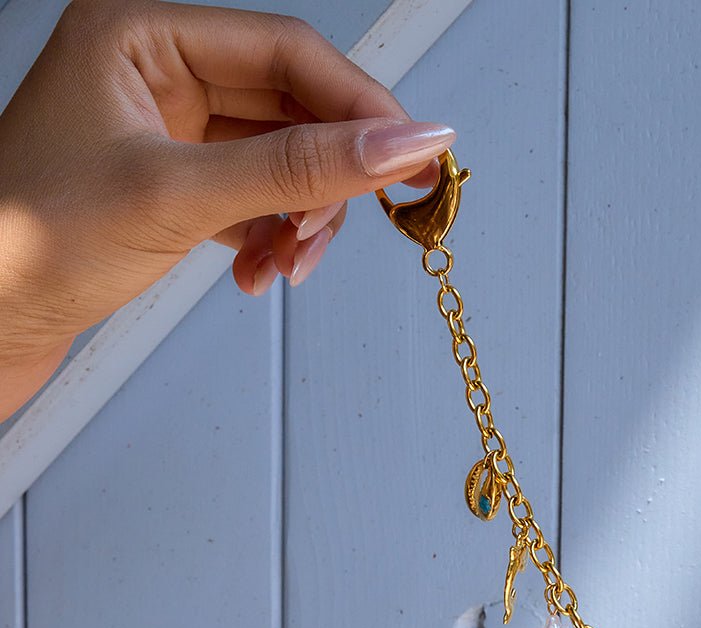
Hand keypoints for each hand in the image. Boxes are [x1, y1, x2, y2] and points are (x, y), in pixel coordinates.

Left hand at [0, 0, 454, 417]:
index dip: (360, 106)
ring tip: (289, 264)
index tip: (417, 155)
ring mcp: (171, 131)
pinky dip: (274, 239)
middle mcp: (160, 74)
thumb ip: (297, 168)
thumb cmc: (33, 241)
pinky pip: (259, 199)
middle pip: (292, 109)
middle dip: (325, 178)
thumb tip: (398, 144)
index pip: (287, 52)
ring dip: (302, 219)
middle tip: (350, 224)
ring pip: (283, 161)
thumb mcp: (180, 197)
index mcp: (143, 35)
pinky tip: (260, 273)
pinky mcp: (179, 184)